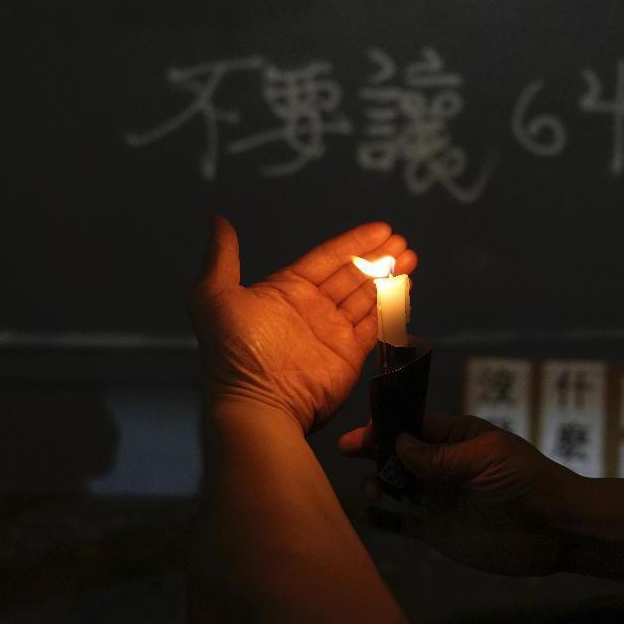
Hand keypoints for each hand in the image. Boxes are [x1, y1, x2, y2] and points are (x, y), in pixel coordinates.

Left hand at [187, 216, 416, 433]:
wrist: (256, 404)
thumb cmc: (233, 353)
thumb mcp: (214, 297)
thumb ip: (221, 257)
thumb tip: (216, 220)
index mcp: (285, 291)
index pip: (326, 259)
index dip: (353, 243)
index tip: (380, 229)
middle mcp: (311, 310)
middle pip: (351, 275)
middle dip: (377, 256)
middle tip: (401, 241)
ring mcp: (332, 333)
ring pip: (367, 296)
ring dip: (388, 276)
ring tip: (409, 256)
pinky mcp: (350, 355)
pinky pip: (375, 325)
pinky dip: (390, 307)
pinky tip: (404, 288)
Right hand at [338, 413, 579, 575]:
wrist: (555, 529)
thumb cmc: (526, 481)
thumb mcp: (485, 459)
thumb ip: (441, 455)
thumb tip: (398, 443)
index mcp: (457, 438)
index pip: (414, 426)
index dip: (387, 426)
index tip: (364, 431)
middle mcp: (443, 466)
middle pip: (398, 454)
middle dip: (373, 449)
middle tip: (347, 450)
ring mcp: (439, 498)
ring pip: (396, 486)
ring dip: (378, 483)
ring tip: (374, 488)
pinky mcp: (438, 530)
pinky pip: (402, 523)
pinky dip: (382, 518)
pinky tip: (366, 513)